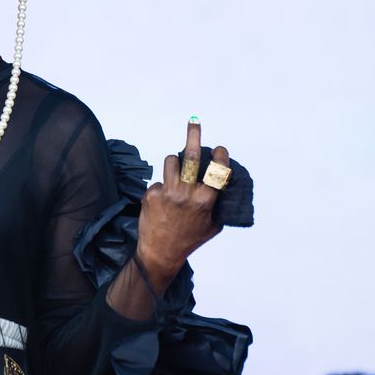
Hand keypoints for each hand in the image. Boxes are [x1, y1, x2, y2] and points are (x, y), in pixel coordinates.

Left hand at [136, 118, 227, 289]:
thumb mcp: (213, 224)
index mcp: (206, 201)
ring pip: (171, 161)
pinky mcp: (151, 194)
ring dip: (175, 162)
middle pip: (191, 157)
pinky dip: (163, 186)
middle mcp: (187, 195)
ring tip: (178, 173)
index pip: (217, 171)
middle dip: (194, 135)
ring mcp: (167, 193)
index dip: (220, 156)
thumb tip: (223, 182)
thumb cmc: (190, 238)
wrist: (160, 252)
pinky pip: (160, 180)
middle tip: (194, 122)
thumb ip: (219, 203)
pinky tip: (163, 202)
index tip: (219, 149)